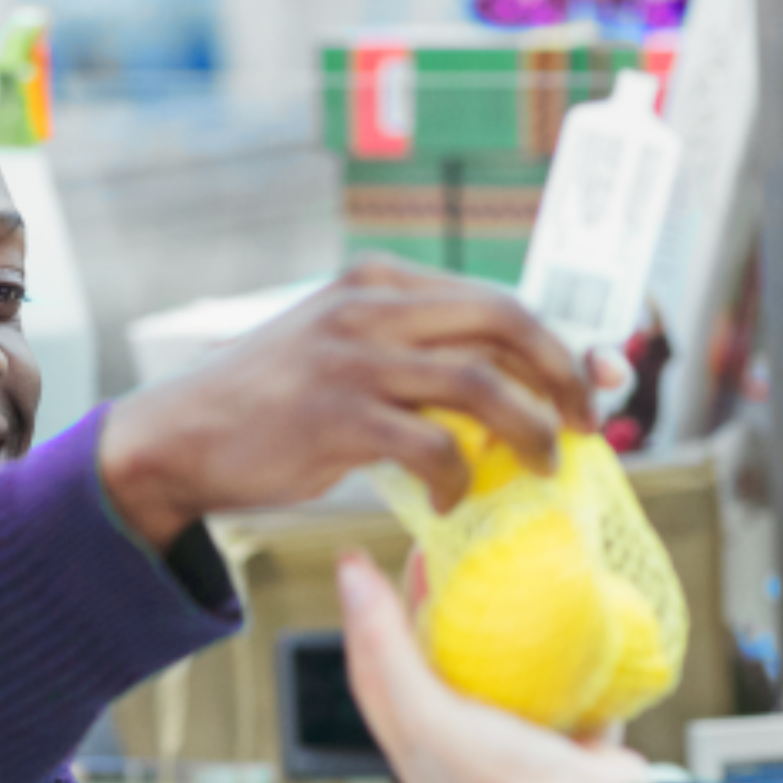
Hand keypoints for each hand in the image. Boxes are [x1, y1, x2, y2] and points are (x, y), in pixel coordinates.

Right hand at [99, 257, 594, 546]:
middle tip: (584, 428)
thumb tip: (503, 395)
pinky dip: (458, 477)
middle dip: (563, 375)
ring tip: (541, 468)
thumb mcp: (343, 355)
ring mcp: (353, 359)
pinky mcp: (335, 417)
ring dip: (528, 431)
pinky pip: (431, 445)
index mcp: (380, 282)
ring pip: (481, 383)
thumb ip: (413, 360)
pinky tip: (452, 500)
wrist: (181, 436)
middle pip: (505, 322)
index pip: (496, 297)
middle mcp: (371, 307)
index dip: (561, 339)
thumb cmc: (271, 408)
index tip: (601, 377)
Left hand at [338, 550, 649, 782]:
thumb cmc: (510, 779)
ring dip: (483, 623)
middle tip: (429, 556)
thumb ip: (387, 647)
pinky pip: (548, 679)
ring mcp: (511, 741)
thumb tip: (350, 577)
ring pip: (485, 670)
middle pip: (424, 665)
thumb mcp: (430, 713)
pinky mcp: (561, 734)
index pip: (370, 671)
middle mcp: (457, 748)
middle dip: (420, 610)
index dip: (361, 614)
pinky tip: (555, 610)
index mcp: (415, 751)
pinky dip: (548, 644)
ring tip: (486, 571)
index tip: (361, 560)